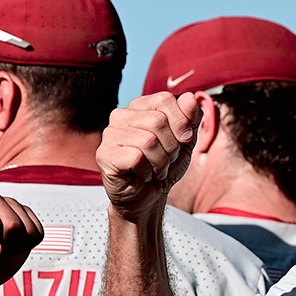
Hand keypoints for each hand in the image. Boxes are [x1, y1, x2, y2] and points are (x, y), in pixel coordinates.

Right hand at [96, 91, 198, 223]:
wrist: (148, 197)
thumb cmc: (163, 167)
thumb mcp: (185, 142)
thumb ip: (190, 119)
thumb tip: (190, 97)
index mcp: (140, 106)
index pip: (165, 99)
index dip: (181, 121)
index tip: (185, 140)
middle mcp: (121, 116)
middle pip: (158, 120)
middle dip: (171, 146)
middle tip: (166, 160)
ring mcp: (110, 134)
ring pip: (148, 141)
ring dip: (160, 162)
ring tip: (154, 169)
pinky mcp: (104, 154)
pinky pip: (136, 158)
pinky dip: (146, 171)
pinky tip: (141, 176)